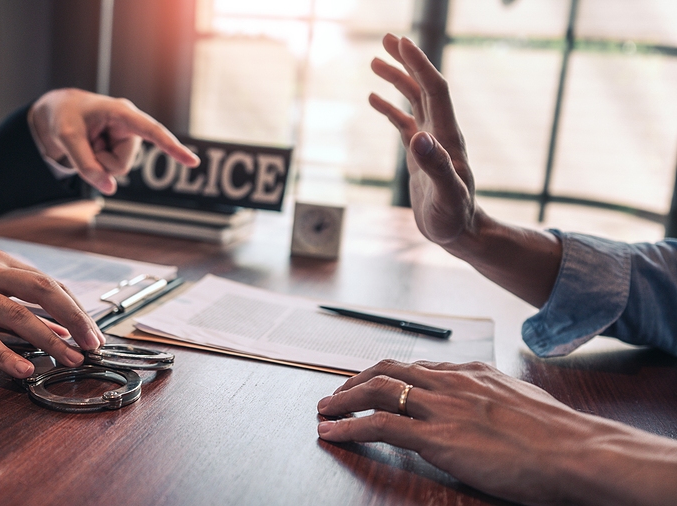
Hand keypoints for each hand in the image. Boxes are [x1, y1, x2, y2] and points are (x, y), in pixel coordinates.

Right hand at [0, 252, 106, 378]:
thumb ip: (18, 309)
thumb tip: (59, 329)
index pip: (49, 284)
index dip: (75, 309)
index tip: (93, 332)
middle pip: (43, 291)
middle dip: (75, 319)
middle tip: (94, 344)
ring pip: (18, 316)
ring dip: (50, 340)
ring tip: (71, 360)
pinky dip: (6, 357)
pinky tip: (25, 371)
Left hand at [28, 88, 199, 194]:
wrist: (59, 112)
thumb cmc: (64, 117)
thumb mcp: (66, 138)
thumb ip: (85, 165)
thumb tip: (109, 190)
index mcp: (122, 112)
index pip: (152, 131)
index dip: (172, 147)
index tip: (193, 162)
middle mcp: (130, 126)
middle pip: (122, 165)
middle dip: (101, 164)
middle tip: (85, 144)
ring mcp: (127, 139)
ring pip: (118, 170)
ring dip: (98, 163)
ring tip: (89, 142)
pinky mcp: (123, 148)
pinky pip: (113, 170)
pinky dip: (98, 164)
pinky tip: (93, 146)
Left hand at [317, 359, 676, 504]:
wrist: (576, 451)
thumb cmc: (559, 435)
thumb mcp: (521, 402)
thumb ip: (492, 398)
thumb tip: (481, 407)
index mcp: (470, 373)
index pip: (415, 367)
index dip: (385, 374)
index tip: (368, 383)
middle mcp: (450, 381)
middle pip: (387, 369)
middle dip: (354, 381)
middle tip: (335, 395)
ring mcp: (441, 407)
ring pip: (376, 390)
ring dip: (342, 400)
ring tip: (323, 411)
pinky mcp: (435, 436)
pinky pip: (379, 425)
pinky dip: (348, 427)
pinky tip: (332, 433)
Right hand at [369, 34, 478, 247]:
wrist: (460, 234)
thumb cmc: (455, 218)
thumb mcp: (446, 195)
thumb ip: (435, 166)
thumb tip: (419, 137)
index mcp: (447, 137)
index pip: (435, 90)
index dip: (419, 64)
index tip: (402, 43)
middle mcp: (440, 133)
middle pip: (424, 87)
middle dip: (407, 62)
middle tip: (386, 39)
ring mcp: (430, 143)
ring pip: (413, 101)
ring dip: (397, 79)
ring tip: (374, 61)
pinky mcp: (420, 155)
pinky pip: (404, 123)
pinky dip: (390, 108)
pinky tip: (374, 99)